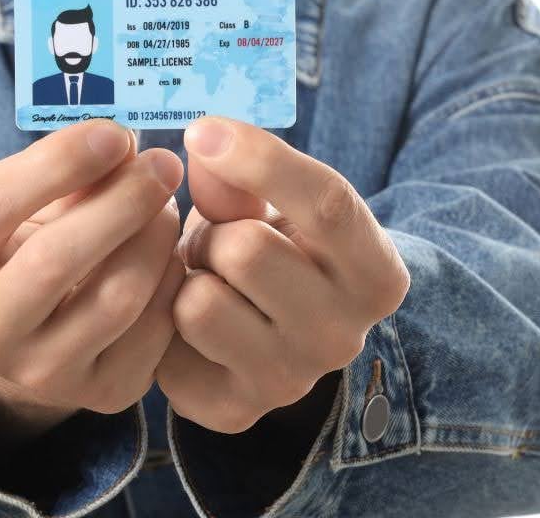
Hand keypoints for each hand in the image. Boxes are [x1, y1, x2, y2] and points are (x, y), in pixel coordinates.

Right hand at [0, 119, 185, 456]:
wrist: (38, 338)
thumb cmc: (28, 248)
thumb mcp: (22, 209)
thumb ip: (59, 175)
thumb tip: (122, 146)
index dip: (55, 162)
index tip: (113, 132)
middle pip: (53, 258)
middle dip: (119, 200)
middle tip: (162, 164)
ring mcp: (40, 375)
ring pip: (115, 297)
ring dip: (154, 238)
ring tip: (166, 205)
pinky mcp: (102, 393)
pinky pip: (155, 328)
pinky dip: (172, 279)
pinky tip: (172, 253)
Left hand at [155, 116, 409, 433]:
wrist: (271, 338)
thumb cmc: (276, 252)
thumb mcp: (273, 208)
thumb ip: (242, 179)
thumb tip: (205, 145)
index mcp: (376, 275)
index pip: (328, 204)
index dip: (258, 158)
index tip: (201, 130)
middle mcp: (343, 338)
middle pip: (245, 250)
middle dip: (214, 233)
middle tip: (218, 243)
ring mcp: (290, 382)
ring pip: (199, 303)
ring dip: (187, 282)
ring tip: (206, 283)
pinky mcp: (233, 411)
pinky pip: (166, 347)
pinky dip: (163, 324)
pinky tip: (184, 325)